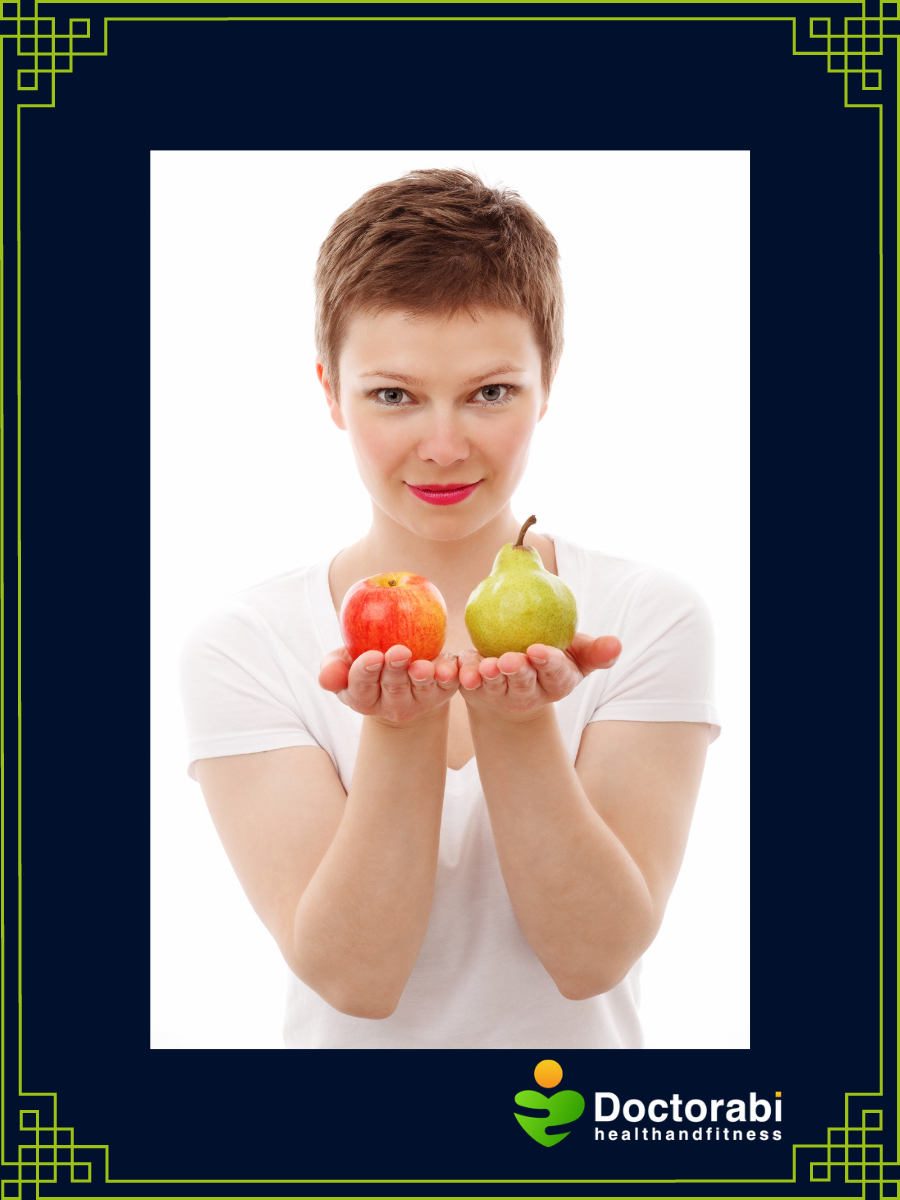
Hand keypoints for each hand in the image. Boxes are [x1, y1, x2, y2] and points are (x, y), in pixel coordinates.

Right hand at [318, 645, 459, 725]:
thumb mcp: (345, 660)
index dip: (365, 673)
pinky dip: (449, 676)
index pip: (361, 689)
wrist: (400, 660)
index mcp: (364, 699)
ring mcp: (420, 700)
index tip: (371, 656)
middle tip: (398, 652)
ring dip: (422, 678)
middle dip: (395, 672)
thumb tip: (325, 678)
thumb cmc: (366, 659)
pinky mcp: (443, 690)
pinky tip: (448, 668)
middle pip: (393, 689)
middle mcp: (392, 705)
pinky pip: (448, 684)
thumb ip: (333, 667)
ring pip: (421, 690)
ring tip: (421, 666)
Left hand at [456, 633, 621, 722]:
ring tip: (486, 667)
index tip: (539, 650)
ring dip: (489, 677)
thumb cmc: (551, 657)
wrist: (516, 672)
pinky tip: (462, 668)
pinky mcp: (477, 689)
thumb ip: (596, 651)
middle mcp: (530, 692)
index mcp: (557, 682)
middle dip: (517, 672)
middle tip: (509, 660)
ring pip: (495, 686)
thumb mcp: (577, 653)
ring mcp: (501, 693)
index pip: (555, 673)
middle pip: (523, 682)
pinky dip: (465, 675)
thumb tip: (617, 644)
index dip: (548, 663)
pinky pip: (470, 682)